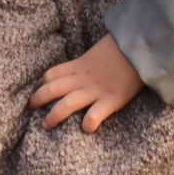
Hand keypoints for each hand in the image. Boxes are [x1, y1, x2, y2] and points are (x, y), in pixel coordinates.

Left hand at [29, 34, 144, 132]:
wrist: (142, 45)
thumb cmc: (124, 45)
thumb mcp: (101, 49)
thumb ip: (92, 60)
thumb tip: (94, 64)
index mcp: (80, 64)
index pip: (52, 74)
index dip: (44, 83)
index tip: (42, 90)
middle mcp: (83, 78)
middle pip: (52, 89)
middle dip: (38, 99)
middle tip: (32, 108)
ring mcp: (96, 90)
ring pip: (66, 104)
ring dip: (53, 116)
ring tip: (46, 125)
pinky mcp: (112, 100)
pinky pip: (93, 115)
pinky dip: (87, 124)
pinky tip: (86, 129)